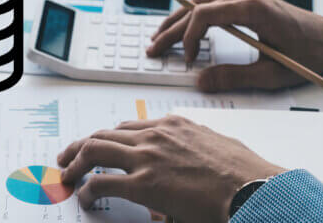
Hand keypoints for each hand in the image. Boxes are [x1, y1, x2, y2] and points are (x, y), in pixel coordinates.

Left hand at [58, 116, 285, 221]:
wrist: (255, 188)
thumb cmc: (245, 172)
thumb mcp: (216, 147)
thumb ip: (193, 150)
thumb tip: (185, 167)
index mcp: (173, 125)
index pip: (128, 126)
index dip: (108, 138)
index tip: (99, 147)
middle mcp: (155, 134)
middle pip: (104, 134)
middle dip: (80, 145)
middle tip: (68, 157)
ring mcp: (147, 156)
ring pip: (94, 150)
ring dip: (75, 162)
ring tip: (67, 174)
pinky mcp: (144, 183)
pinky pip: (102, 182)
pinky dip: (87, 189)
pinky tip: (84, 198)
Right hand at [146, 0, 322, 91]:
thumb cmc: (309, 54)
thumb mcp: (271, 74)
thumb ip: (233, 77)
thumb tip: (200, 81)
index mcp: (252, 8)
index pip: (203, 15)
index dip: (188, 38)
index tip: (186, 60)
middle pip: (194, 8)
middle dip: (170, 30)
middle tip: (152, 49)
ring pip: (198, 3)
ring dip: (176, 21)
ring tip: (157, 38)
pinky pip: (209, 4)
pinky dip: (191, 17)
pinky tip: (179, 29)